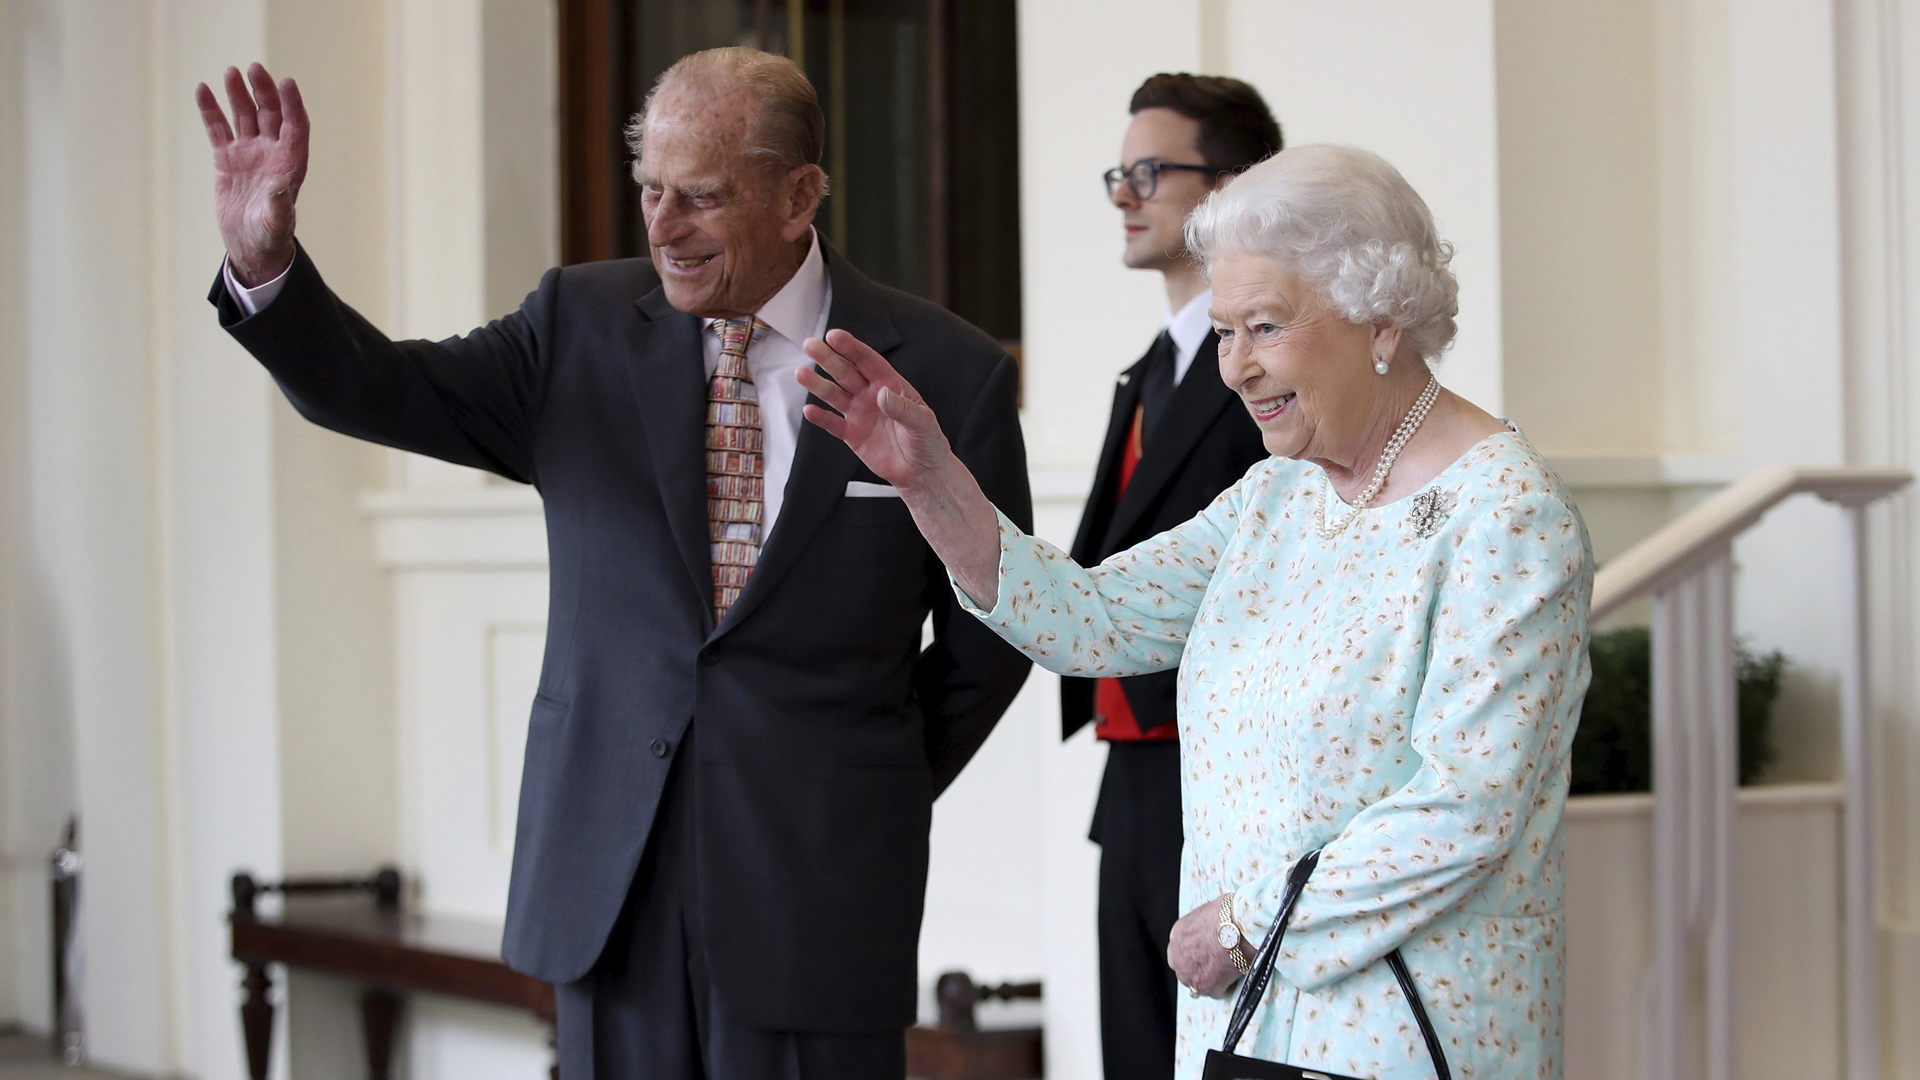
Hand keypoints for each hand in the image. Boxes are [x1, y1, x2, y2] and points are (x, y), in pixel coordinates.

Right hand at [194, 63, 307, 285]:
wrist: (250, 246)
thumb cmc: (270, 238)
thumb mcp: (276, 224)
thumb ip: (280, 205)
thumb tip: (283, 185)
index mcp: (291, 164)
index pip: (295, 126)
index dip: (292, 104)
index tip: (286, 82)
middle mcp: (272, 154)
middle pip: (270, 114)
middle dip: (264, 91)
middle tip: (253, 69)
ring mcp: (249, 154)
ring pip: (244, 116)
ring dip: (238, 94)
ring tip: (230, 73)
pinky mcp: (227, 159)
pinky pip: (218, 129)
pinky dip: (211, 111)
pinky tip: (202, 89)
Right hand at [799, 329, 951, 490]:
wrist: (922, 471)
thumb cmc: (928, 442)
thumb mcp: (923, 422)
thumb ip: (903, 408)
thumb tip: (882, 394)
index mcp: (890, 385)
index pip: (868, 362)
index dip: (851, 348)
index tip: (834, 336)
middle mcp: (871, 395)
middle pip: (846, 373)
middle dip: (828, 358)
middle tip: (810, 345)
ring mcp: (860, 414)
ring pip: (835, 395)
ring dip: (818, 384)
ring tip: (801, 374)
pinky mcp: (852, 435)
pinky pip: (833, 424)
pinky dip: (821, 418)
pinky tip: (809, 410)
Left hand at [1168, 895, 1245, 999]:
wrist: (1237, 926)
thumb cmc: (1227, 913)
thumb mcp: (1207, 912)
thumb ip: (1203, 926)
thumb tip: (1212, 928)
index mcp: (1177, 934)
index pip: (1178, 950)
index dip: (1192, 954)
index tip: (1203, 954)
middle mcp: (1178, 956)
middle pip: (1184, 969)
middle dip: (1197, 969)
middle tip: (1215, 965)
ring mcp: (1189, 973)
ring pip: (1197, 983)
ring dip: (1209, 979)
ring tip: (1227, 971)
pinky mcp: (1205, 986)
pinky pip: (1216, 991)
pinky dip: (1225, 987)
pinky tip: (1234, 976)